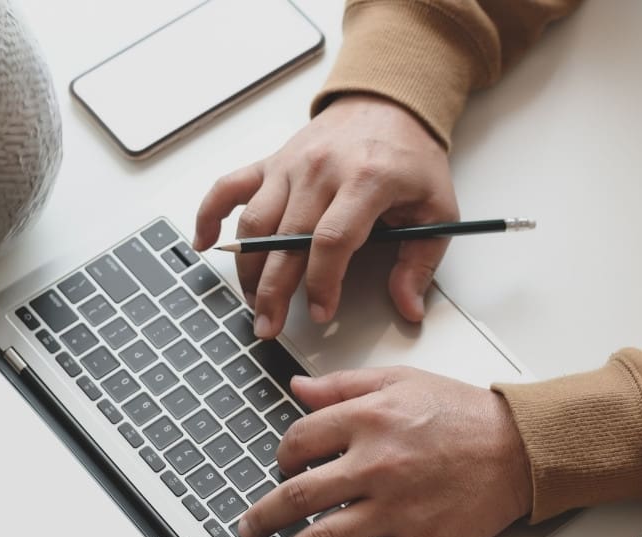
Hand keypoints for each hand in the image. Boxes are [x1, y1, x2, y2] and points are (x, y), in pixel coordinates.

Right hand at [193, 95, 458, 338]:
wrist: (388, 104)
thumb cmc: (411, 158)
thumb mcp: (437, 209)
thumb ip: (421, 262)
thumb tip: (409, 307)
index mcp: (366, 180)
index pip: (332, 240)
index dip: (322, 283)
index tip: (321, 312)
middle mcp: (321, 170)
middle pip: (286, 238)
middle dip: (274, 291)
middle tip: (270, 326)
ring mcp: (290, 165)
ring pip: (255, 222)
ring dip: (247, 267)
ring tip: (254, 302)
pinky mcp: (271, 162)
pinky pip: (229, 187)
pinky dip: (209, 214)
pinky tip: (204, 243)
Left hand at [236, 367, 531, 536]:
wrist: (521, 447)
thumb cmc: (466, 413)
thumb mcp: (403, 380)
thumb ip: (345, 384)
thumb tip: (299, 388)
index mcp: (369, 420)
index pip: (299, 440)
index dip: (281, 455)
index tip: (281, 466)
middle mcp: (376, 465)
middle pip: (297, 496)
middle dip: (262, 517)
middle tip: (249, 528)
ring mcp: (396, 508)